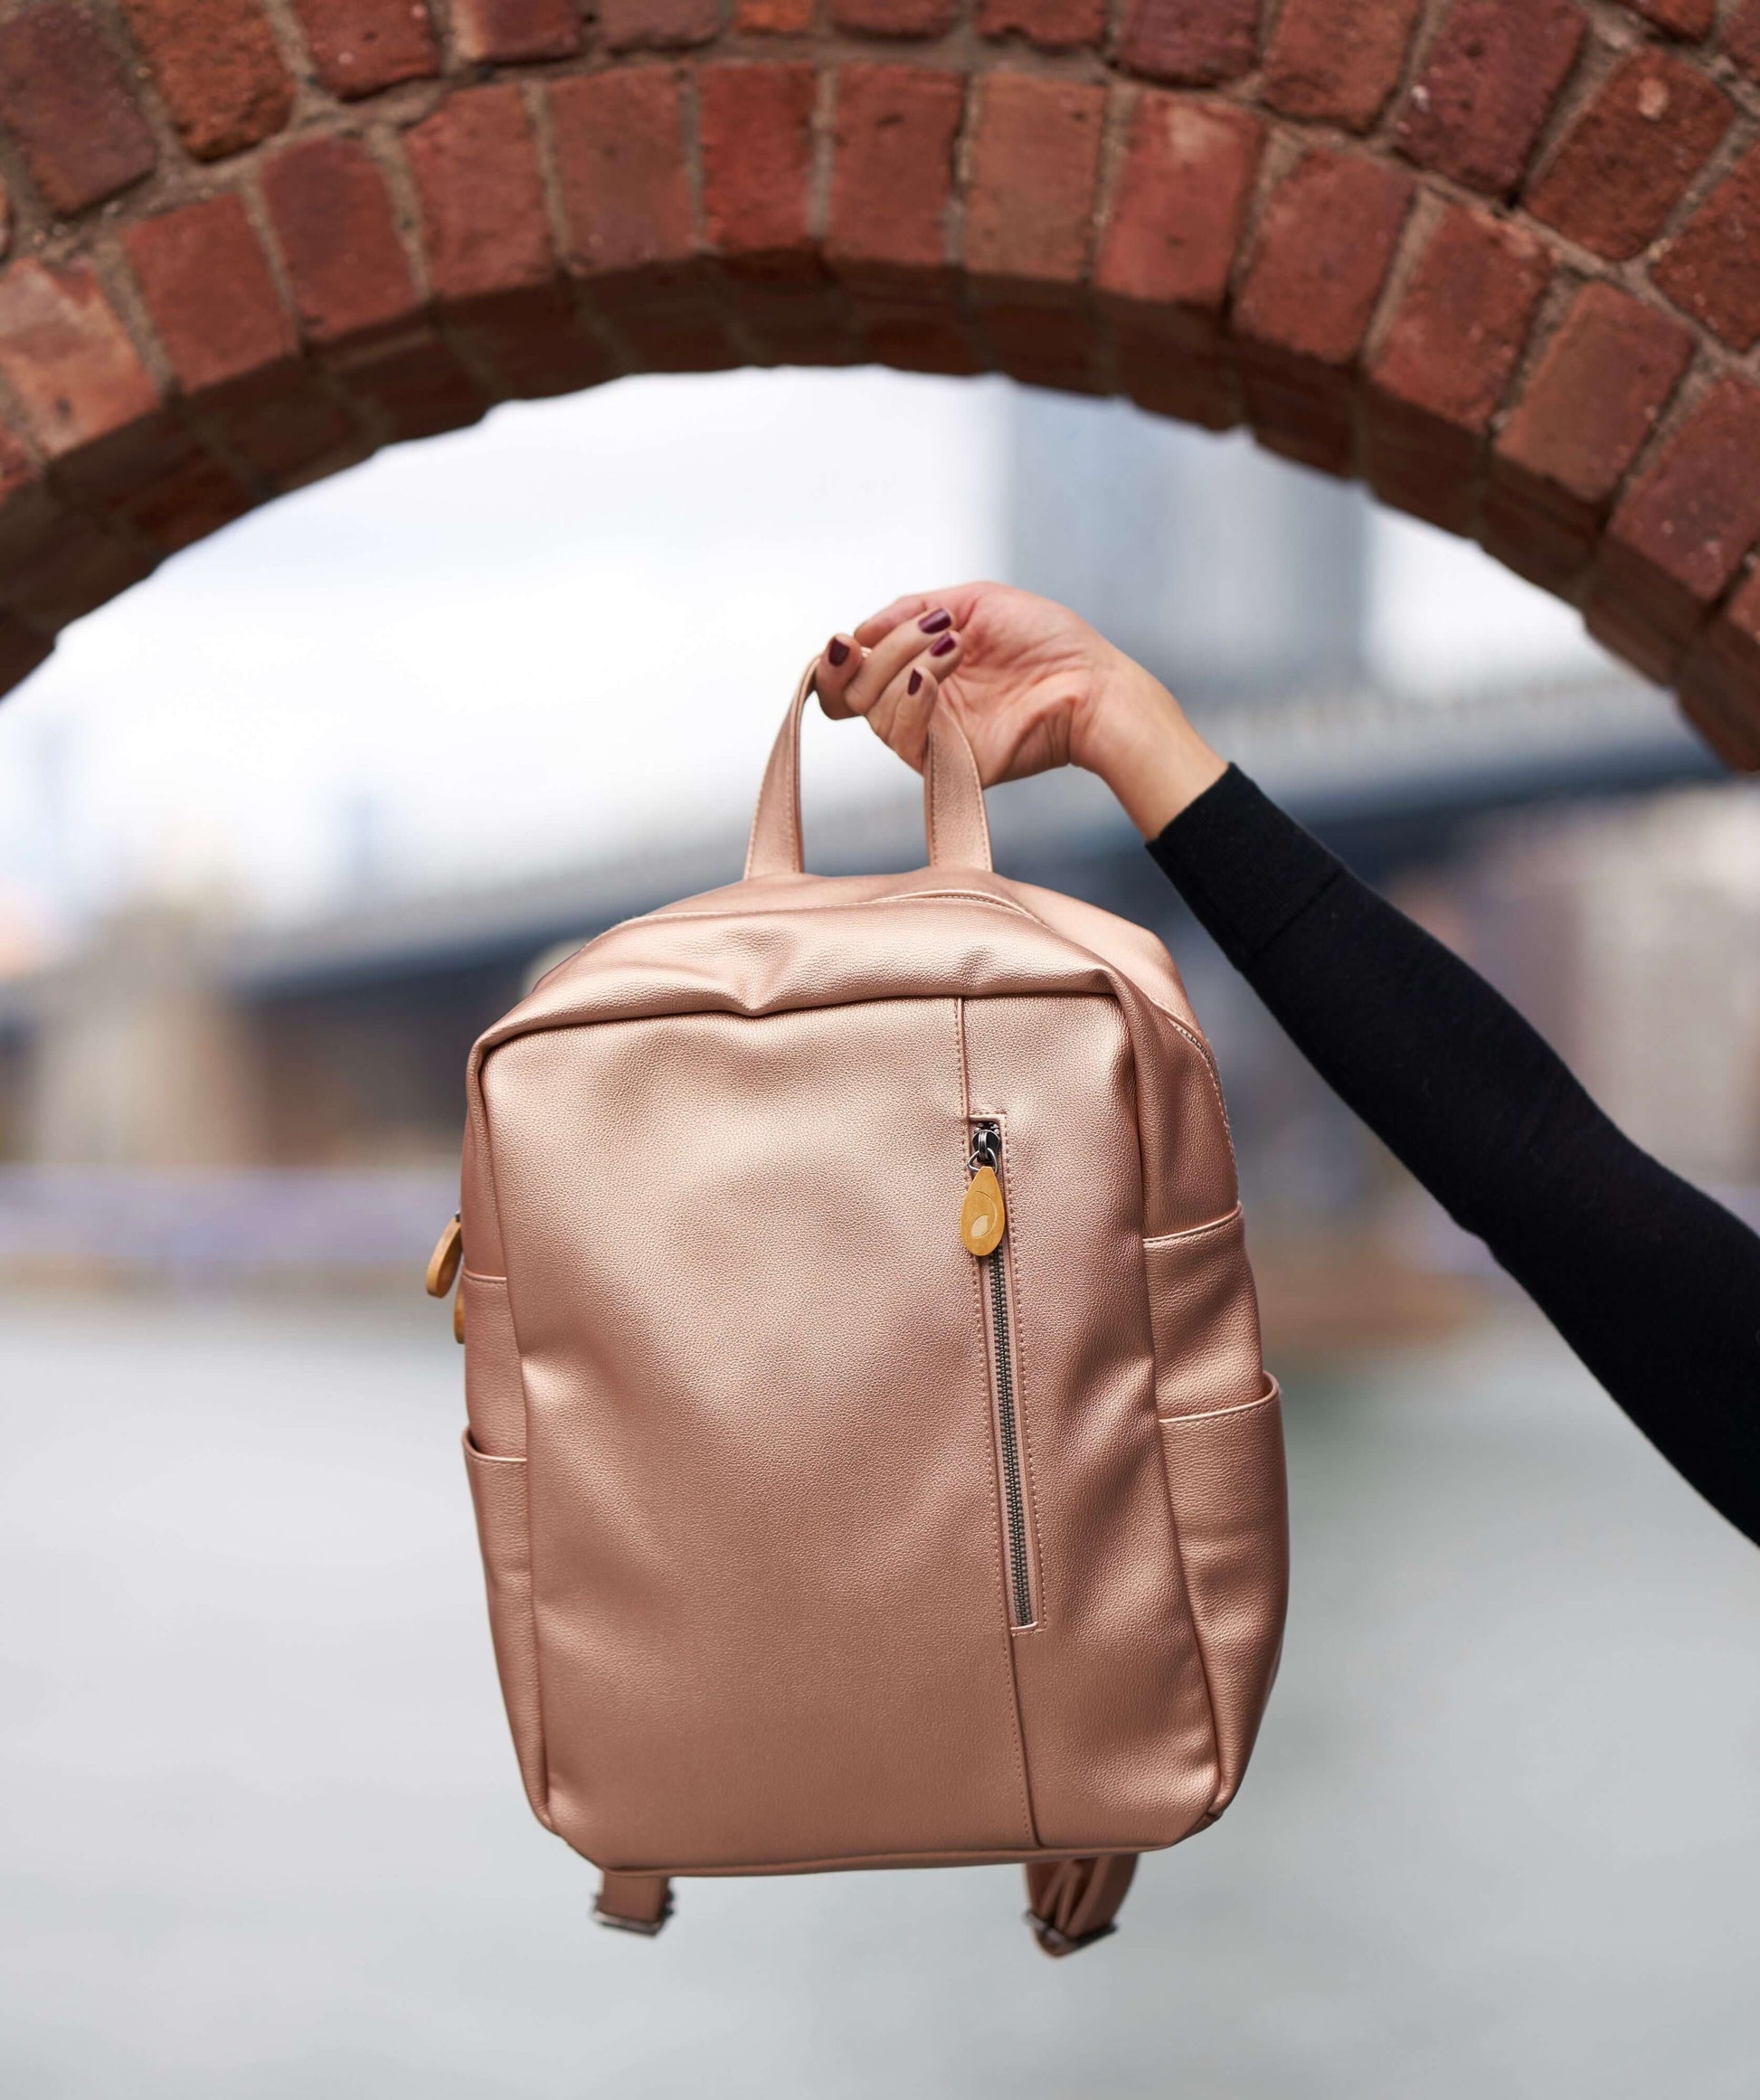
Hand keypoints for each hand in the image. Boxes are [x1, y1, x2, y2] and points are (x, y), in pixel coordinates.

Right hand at [811, 583, 1226, 838]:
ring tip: (954, 646)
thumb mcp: (974, 601)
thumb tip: (859, 632)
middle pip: (852, 692)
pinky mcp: (947, 763)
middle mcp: (918, 705)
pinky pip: (902, 737)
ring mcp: (931, 735)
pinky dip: (910, 699)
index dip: (837, 661)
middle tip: (930, 630)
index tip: (846, 641)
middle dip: (881, 652)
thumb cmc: (1047, 640)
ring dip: (904, 663)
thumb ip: (911, 609)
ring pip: (873, 709)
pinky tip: (934, 676)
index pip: (853, 676)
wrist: (1091, 683)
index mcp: (918, 667)